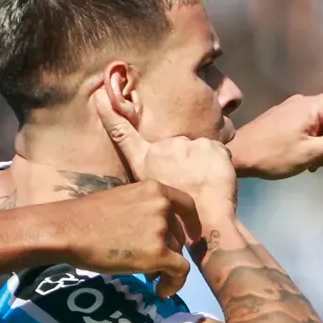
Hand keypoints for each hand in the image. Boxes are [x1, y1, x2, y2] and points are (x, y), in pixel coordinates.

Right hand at [49, 181, 201, 298]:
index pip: (185, 204)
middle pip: (177, 235)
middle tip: (151, 265)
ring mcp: (161, 230)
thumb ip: (142, 211)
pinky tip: (161, 291)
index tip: (192, 236)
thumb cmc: (84, 217)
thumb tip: (153, 237)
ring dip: (165, 267)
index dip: (192, 223)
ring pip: (177, 254)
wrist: (68, 230)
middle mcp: (162, 207)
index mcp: (153, 189)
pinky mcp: (158, 253)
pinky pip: (179, 272)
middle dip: (169, 250)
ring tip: (148, 278)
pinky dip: (174, 284)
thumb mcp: (120, 201)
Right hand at [97, 108, 237, 229]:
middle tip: (191, 186)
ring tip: (205, 188)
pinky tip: (217, 183)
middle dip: (184, 162)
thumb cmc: (179, 221)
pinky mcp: (209, 147)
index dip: (111, 116)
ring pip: (199, 151)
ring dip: (203, 165)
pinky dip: (221, 166)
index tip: (102, 97)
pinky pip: (219, 153)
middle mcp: (161, 150)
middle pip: (177, 147)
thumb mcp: (150, 202)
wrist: (206, 224)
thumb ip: (150, 183)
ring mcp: (185, 146)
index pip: (123, 135)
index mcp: (144, 163)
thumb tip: (155, 182)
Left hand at [228, 87, 322, 179]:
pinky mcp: (286, 119)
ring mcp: (294, 111)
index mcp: (311, 107)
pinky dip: (314, 143)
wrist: (235, 154)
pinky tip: (304, 161)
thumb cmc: (270, 155)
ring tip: (310, 164)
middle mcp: (304, 103)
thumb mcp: (308, 154)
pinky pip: (311, 128)